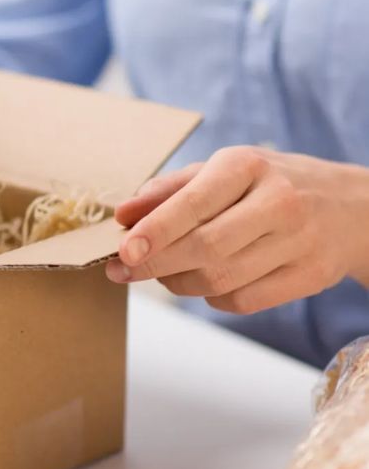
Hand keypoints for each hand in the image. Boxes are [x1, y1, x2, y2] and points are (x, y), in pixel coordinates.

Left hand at [105, 146, 368, 313]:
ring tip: (162, 273)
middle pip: (205, 248)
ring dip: (177, 283)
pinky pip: (242, 302)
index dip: (155, 231)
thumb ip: (169, 190)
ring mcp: (298, 241)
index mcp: (248, 166)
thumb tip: (123, 213)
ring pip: (220, 280)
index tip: (123, 251)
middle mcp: (278, 201)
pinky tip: (204, 282)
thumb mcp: (222, 170)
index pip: (194, 204)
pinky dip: (211, 298)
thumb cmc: (270, 184)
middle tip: (121, 271)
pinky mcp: (309, 276)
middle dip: (155, 264)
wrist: (352, 206)